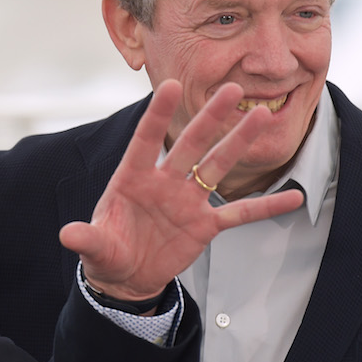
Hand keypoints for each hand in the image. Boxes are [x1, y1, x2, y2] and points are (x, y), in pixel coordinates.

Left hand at [60, 80, 303, 301]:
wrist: (126, 276)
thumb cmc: (107, 251)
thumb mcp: (95, 247)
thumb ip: (87, 239)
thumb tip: (68, 235)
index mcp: (132, 178)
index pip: (146, 141)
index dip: (156, 115)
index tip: (170, 84)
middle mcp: (164, 182)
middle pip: (190, 144)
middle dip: (210, 118)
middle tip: (232, 89)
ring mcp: (187, 201)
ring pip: (217, 167)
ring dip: (239, 144)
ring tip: (263, 116)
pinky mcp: (205, 225)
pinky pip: (239, 214)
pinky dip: (266, 207)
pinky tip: (294, 196)